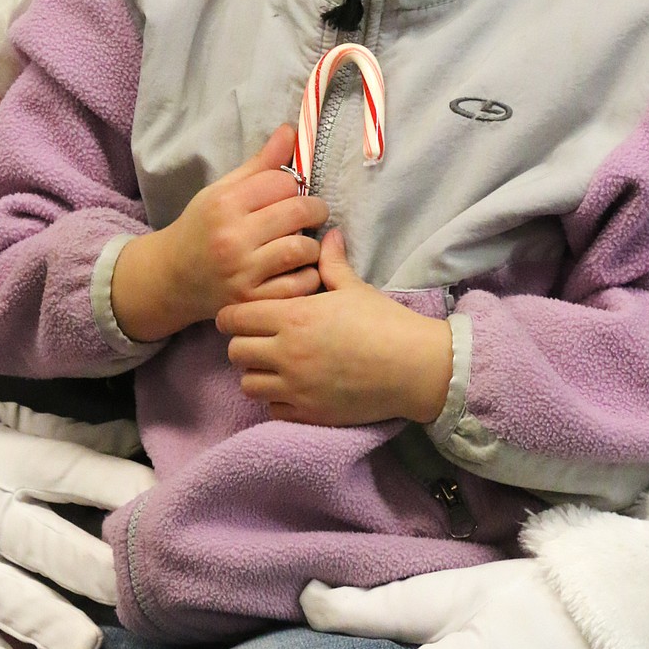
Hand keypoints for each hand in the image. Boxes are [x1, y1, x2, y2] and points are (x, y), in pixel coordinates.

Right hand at [0, 395, 153, 648]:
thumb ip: (70, 437)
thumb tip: (138, 439)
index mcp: (13, 461)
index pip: (79, 472)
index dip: (128, 486)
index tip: (173, 500)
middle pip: (56, 546)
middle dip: (103, 570)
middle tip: (147, 586)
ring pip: (16, 604)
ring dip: (53, 626)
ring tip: (88, 646)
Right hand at [111, 124, 327, 340]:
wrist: (172, 277)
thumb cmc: (202, 228)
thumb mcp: (222, 191)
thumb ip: (259, 165)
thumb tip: (291, 130)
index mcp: (225, 204)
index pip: (282, 182)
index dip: (294, 184)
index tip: (293, 192)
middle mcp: (232, 238)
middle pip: (298, 211)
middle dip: (314, 210)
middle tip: (313, 214)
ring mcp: (242, 273)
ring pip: (302, 249)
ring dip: (312, 245)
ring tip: (304, 243)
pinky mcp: (252, 301)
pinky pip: (298, 286)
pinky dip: (307, 276)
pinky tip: (298, 270)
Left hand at [217, 229, 451, 424]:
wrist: (415, 367)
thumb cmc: (384, 322)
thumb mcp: (354, 288)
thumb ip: (331, 263)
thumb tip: (328, 235)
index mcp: (293, 317)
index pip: (234, 318)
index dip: (234, 316)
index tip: (243, 316)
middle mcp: (287, 353)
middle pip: (234, 352)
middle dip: (242, 344)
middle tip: (259, 340)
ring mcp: (296, 387)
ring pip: (248, 384)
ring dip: (257, 374)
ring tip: (274, 366)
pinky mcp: (309, 413)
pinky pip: (272, 408)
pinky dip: (276, 399)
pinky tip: (293, 387)